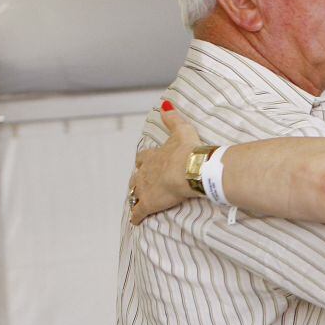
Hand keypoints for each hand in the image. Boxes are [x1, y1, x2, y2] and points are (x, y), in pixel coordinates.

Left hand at [129, 101, 202, 224]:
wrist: (189, 169)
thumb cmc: (188, 151)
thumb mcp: (182, 130)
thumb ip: (172, 118)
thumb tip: (165, 103)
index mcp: (153, 156)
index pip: (143, 158)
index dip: (144, 161)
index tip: (144, 163)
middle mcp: (145, 171)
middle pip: (137, 176)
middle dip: (138, 180)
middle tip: (141, 184)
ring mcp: (145, 188)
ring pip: (135, 193)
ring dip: (136, 196)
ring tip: (138, 201)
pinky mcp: (148, 203)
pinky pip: (138, 212)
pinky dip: (136, 216)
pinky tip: (136, 221)